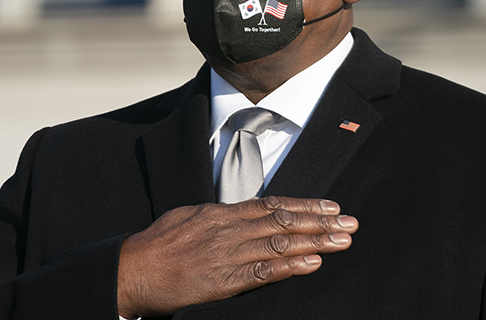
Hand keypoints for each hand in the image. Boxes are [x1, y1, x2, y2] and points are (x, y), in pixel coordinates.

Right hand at [116, 196, 357, 317]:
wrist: (136, 269)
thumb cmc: (158, 244)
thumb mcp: (188, 217)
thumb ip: (217, 216)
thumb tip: (238, 213)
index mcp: (221, 213)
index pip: (271, 205)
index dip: (303, 205)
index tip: (329, 206)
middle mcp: (230, 230)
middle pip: (283, 221)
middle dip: (319, 221)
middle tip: (349, 221)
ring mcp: (229, 254)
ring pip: (280, 244)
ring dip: (315, 242)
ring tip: (343, 240)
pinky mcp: (225, 280)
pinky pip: (264, 272)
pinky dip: (291, 267)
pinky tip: (313, 263)